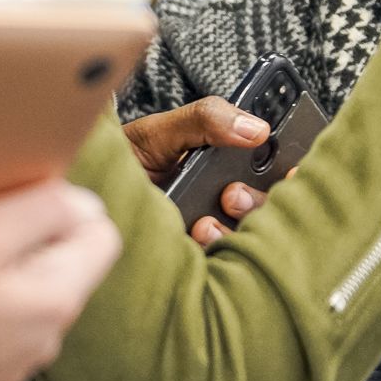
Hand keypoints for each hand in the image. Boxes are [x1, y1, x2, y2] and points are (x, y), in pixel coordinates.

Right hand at [0, 181, 121, 380]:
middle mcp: (46, 341)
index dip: (60, 209)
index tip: (10, 206)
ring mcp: (12, 368)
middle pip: (61, 268)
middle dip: (24, 244)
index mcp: (57, 300)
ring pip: (22, 302)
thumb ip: (43, 210)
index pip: (101, 235)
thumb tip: (82, 203)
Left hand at [122, 98, 288, 245]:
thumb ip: (206, 119)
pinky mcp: (196, 256)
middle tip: (230, 193)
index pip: (276, 168)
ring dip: (236, 228)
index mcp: (229, 164)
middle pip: (271, 206)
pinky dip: (216, 249)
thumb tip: (256, 129)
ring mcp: (214, 228)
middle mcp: (228, 198)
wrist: (85, 191)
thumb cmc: (124, 158)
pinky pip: (223, 261)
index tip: (295, 171)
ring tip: (204, 221)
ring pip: (252, 236)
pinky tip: (195, 234)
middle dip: (260, 201)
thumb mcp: (161, 130)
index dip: (294, 172)